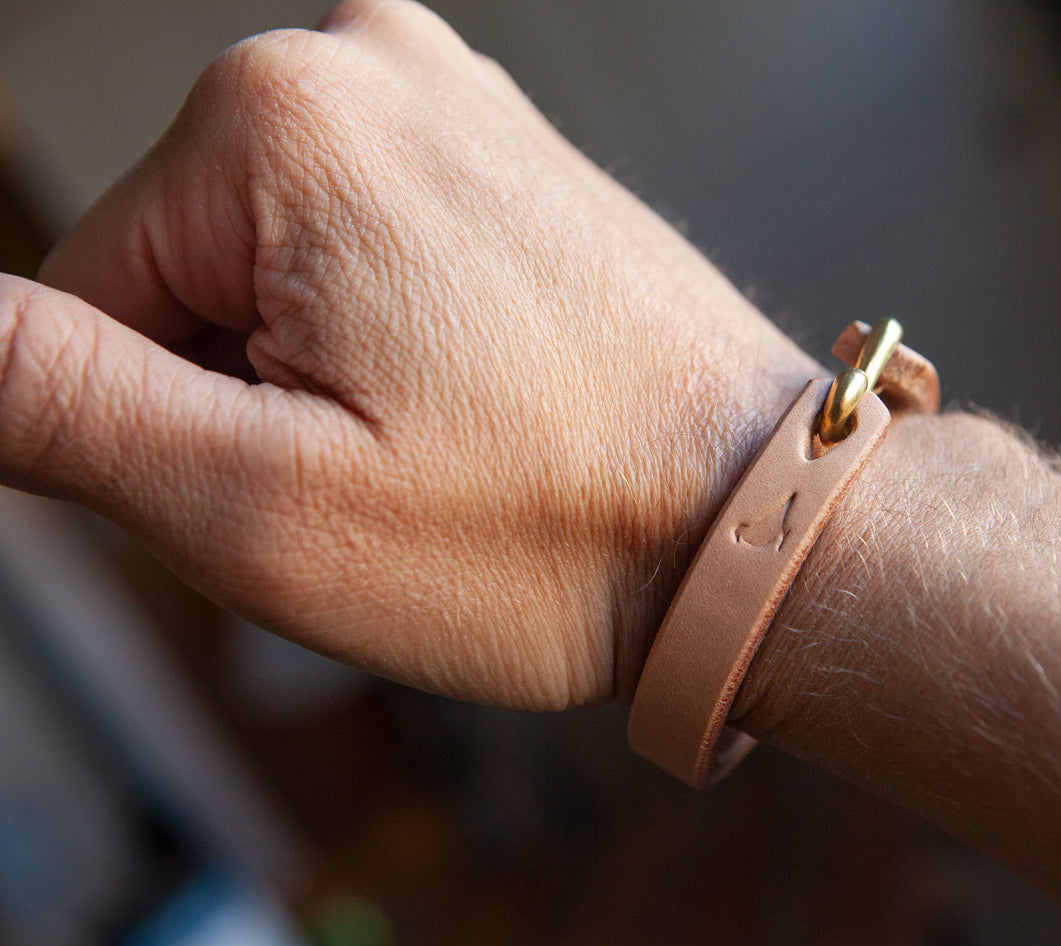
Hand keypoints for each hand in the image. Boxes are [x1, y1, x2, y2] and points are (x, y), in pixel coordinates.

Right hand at [0, 0, 821, 708]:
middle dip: (257, 406)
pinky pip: (372, 269)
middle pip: (186, 283)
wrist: (761, 528)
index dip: (171, 437)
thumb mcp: (258, 502)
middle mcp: (373, 71)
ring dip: (330, 388)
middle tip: (397, 474)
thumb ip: (47, 397)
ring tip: (458, 446)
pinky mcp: (505, 166)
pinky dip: (400, 354)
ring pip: (278, 285)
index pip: (82, 302)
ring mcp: (456, 112)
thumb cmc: (560, 531)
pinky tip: (488, 409)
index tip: (309, 481)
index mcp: (283, 119)